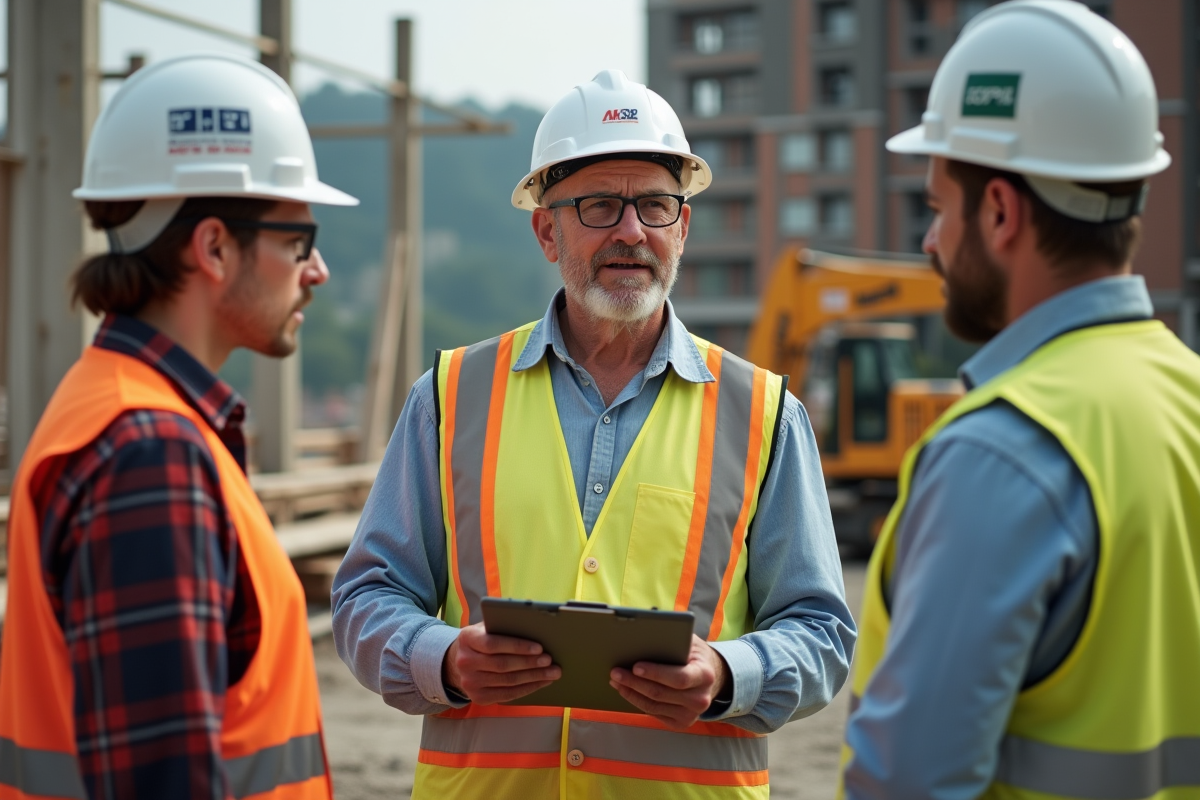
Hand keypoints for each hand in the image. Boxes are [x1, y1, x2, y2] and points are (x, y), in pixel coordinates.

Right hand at [442, 622, 561, 704]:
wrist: (458, 662)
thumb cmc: (482, 639)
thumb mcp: (486, 628)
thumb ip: (503, 626)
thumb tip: (535, 628)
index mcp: (467, 639)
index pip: (493, 644)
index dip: (517, 646)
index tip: (539, 647)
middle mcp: (465, 662)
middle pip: (502, 665)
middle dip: (529, 663)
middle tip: (549, 660)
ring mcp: (469, 683)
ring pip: (507, 682)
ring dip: (533, 678)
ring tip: (552, 672)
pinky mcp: (478, 698)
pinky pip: (507, 695)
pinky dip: (527, 689)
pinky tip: (540, 682)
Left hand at [609, 635, 728, 729]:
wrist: (709, 677)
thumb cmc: (693, 655)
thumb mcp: (690, 642)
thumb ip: (673, 639)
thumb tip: (643, 633)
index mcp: (705, 675)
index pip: (679, 678)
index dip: (656, 673)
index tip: (635, 666)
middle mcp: (700, 699)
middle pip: (660, 693)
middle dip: (634, 682)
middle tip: (615, 672)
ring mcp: (691, 714)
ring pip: (653, 705)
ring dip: (630, 692)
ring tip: (615, 680)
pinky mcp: (680, 723)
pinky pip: (653, 712)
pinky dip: (636, 700)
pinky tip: (626, 690)